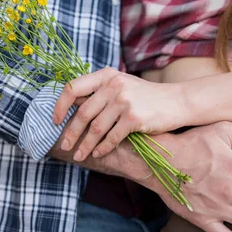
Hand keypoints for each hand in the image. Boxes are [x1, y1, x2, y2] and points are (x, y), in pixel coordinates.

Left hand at [53, 67, 185, 160]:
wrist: (177, 101)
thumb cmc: (146, 96)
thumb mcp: (122, 85)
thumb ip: (99, 92)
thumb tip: (71, 107)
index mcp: (107, 75)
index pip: (73, 88)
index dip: (60, 106)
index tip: (55, 121)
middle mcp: (114, 85)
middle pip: (83, 113)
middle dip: (71, 133)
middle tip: (66, 146)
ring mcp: (124, 101)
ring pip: (96, 128)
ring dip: (85, 145)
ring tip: (80, 155)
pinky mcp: (134, 118)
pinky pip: (112, 137)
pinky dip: (103, 148)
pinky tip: (98, 153)